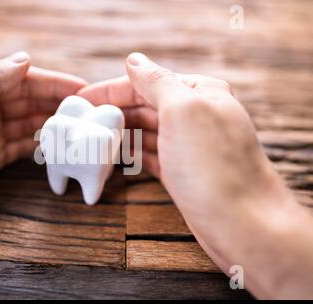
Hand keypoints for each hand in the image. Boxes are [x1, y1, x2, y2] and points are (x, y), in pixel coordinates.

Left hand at [0, 52, 86, 261]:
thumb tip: (23, 59)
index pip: (18, 78)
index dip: (51, 82)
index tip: (82, 89)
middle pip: (26, 101)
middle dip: (57, 104)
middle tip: (90, 114)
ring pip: (26, 125)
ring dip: (52, 125)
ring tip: (81, 130)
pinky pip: (19, 149)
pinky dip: (39, 147)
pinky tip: (58, 147)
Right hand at [79, 53, 312, 297]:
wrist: (242, 225)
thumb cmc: (214, 167)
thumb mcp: (183, 110)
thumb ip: (157, 82)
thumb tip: (133, 60)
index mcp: (199, 93)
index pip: (146, 82)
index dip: (111, 90)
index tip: (81, 99)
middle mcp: (195, 116)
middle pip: (144, 107)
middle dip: (112, 113)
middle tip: (80, 122)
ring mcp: (189, 146)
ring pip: (145, 132)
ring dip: (119, 134)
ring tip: (90, 139)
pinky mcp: (182, 172)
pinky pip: (150, 155)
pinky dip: (131, 154)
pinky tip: (113, 156)